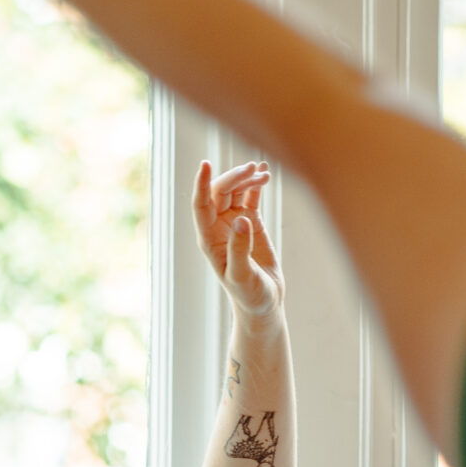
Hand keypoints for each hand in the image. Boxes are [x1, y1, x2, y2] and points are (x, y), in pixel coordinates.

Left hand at [193, 160, 279, 321]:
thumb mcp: (243, 276)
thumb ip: (239, 249)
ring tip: (263, 173)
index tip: (206, 164)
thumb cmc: (249, 295)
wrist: (264, 302)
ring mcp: (234, 222)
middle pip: (220, 192)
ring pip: (235, 190)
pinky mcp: (251, 221)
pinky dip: (256, 184)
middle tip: (253, 170)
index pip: (200, 205)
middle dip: (234, 177)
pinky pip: (250, 196)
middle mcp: (217, 226)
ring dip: (247, 178)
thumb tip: (241, 219)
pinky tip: (265, 172)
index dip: (201, 184)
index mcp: (209, 239)